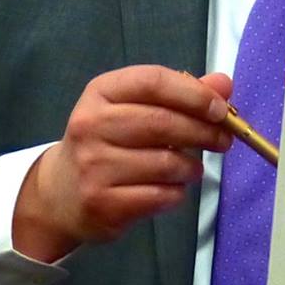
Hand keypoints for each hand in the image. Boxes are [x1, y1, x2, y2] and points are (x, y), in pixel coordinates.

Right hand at [12, 66, 233, 260]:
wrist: (61, 192)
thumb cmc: (106, 142)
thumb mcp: (132, 108)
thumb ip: (179, 94)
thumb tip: (223, 84)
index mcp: (100, 92)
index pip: (153, 81)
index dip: (194, 93)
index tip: (220, 109)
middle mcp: (90, 125)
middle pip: (162, 123)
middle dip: (204, 132)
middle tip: (223, 140)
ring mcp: (93, 166)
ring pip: (166, 164)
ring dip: (191, 167)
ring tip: (192, 168)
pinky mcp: (103, 202)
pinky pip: (160, 196)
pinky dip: (176, 193)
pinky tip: (171, 188)